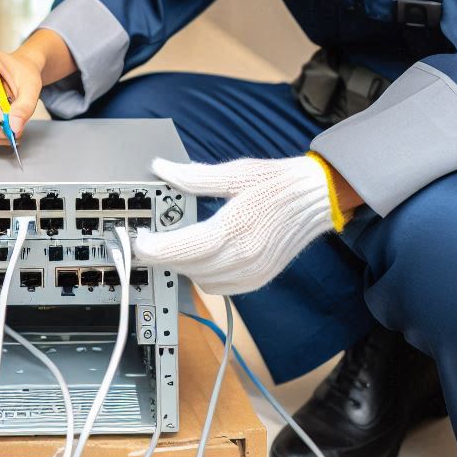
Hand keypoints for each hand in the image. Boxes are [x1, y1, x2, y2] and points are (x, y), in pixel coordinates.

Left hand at [131, 154, 337, 295]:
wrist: (318, 198)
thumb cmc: (278, 182)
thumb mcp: (236, 172)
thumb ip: (195, 176)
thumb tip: (162, 168)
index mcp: (237, 226)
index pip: (186, 247)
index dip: (157, 249)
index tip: (138, 242)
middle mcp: (245, 255)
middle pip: (189, 266)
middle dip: (164, 255)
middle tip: (149, 239)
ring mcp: (253, 271)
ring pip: (201, 281)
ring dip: (182, 266)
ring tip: (175, 245)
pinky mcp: (259, 278)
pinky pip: (220, 288)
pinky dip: (203, 276)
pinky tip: (201, 257)